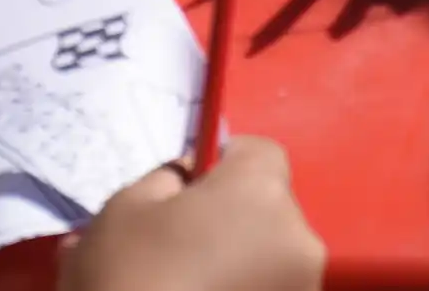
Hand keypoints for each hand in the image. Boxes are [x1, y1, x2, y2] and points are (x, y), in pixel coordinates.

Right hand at [59, 137, 324, 290]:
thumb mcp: (124, 209)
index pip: (260, 152)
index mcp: (260, 193)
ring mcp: (303, 287)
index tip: (193, 186)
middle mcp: (298, 239)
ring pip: (272, 255)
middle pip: (268, 207)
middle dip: (232, 217)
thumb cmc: (127, 276)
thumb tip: (187, 179)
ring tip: (188, 282)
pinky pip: (271, 289)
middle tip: (182, 242)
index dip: (226, 162)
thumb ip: (166, 180)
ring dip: (240, 260)